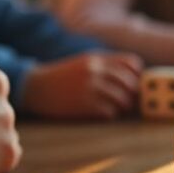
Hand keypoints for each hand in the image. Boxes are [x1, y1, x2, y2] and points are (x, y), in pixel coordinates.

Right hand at [22, 52, 142, 119]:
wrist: (36, 87)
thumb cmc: (63, 76)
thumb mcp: (84, 63)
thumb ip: (105, 66)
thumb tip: (133, 78)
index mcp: (97, 58)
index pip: (131, 63)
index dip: (137, 75)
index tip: (134, 83)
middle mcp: (95, 70)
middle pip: (130, 83)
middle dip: (132, 94)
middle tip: (128, 101)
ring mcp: (90, 87)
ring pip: (122, 99)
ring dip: (122, 107)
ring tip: (116, 109)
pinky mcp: (83, 104)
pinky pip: (109, 112)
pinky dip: (110, 114)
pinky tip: (103, 113)